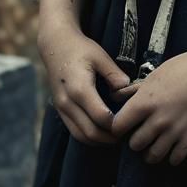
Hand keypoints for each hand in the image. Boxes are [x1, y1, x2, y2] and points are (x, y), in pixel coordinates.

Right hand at [38, 24, 130, 146]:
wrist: (55, 45)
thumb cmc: (80, 49)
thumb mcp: (100, 56)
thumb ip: (115, 75)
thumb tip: (128, 90)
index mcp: (79, 89)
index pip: (101, 118)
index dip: (116, 124)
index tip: (130, 122)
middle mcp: (68, 102)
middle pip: (91, 132)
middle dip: (110, 138)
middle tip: (126, 134)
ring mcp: (61, 108)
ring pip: (81, 136)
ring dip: (99, 140)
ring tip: (116, 135)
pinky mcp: (60, 110)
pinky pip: (74, 130)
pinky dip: (89, 136)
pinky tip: (102, 131)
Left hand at [110, 46, 186, 165]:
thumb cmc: (185, 68)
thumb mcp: (155, 75)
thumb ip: (135, 90)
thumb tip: (116, 95)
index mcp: (144, 102)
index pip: (118, 126)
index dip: (118, 127)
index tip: (123, 126)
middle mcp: (157, 120)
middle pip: (135, 144)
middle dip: (136, 141)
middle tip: (141, 136)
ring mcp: (174, 131)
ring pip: (153, 156)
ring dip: (152, 153)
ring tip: (154, 146)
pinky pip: (175, 159)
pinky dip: (172, 157)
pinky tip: (173, 149)